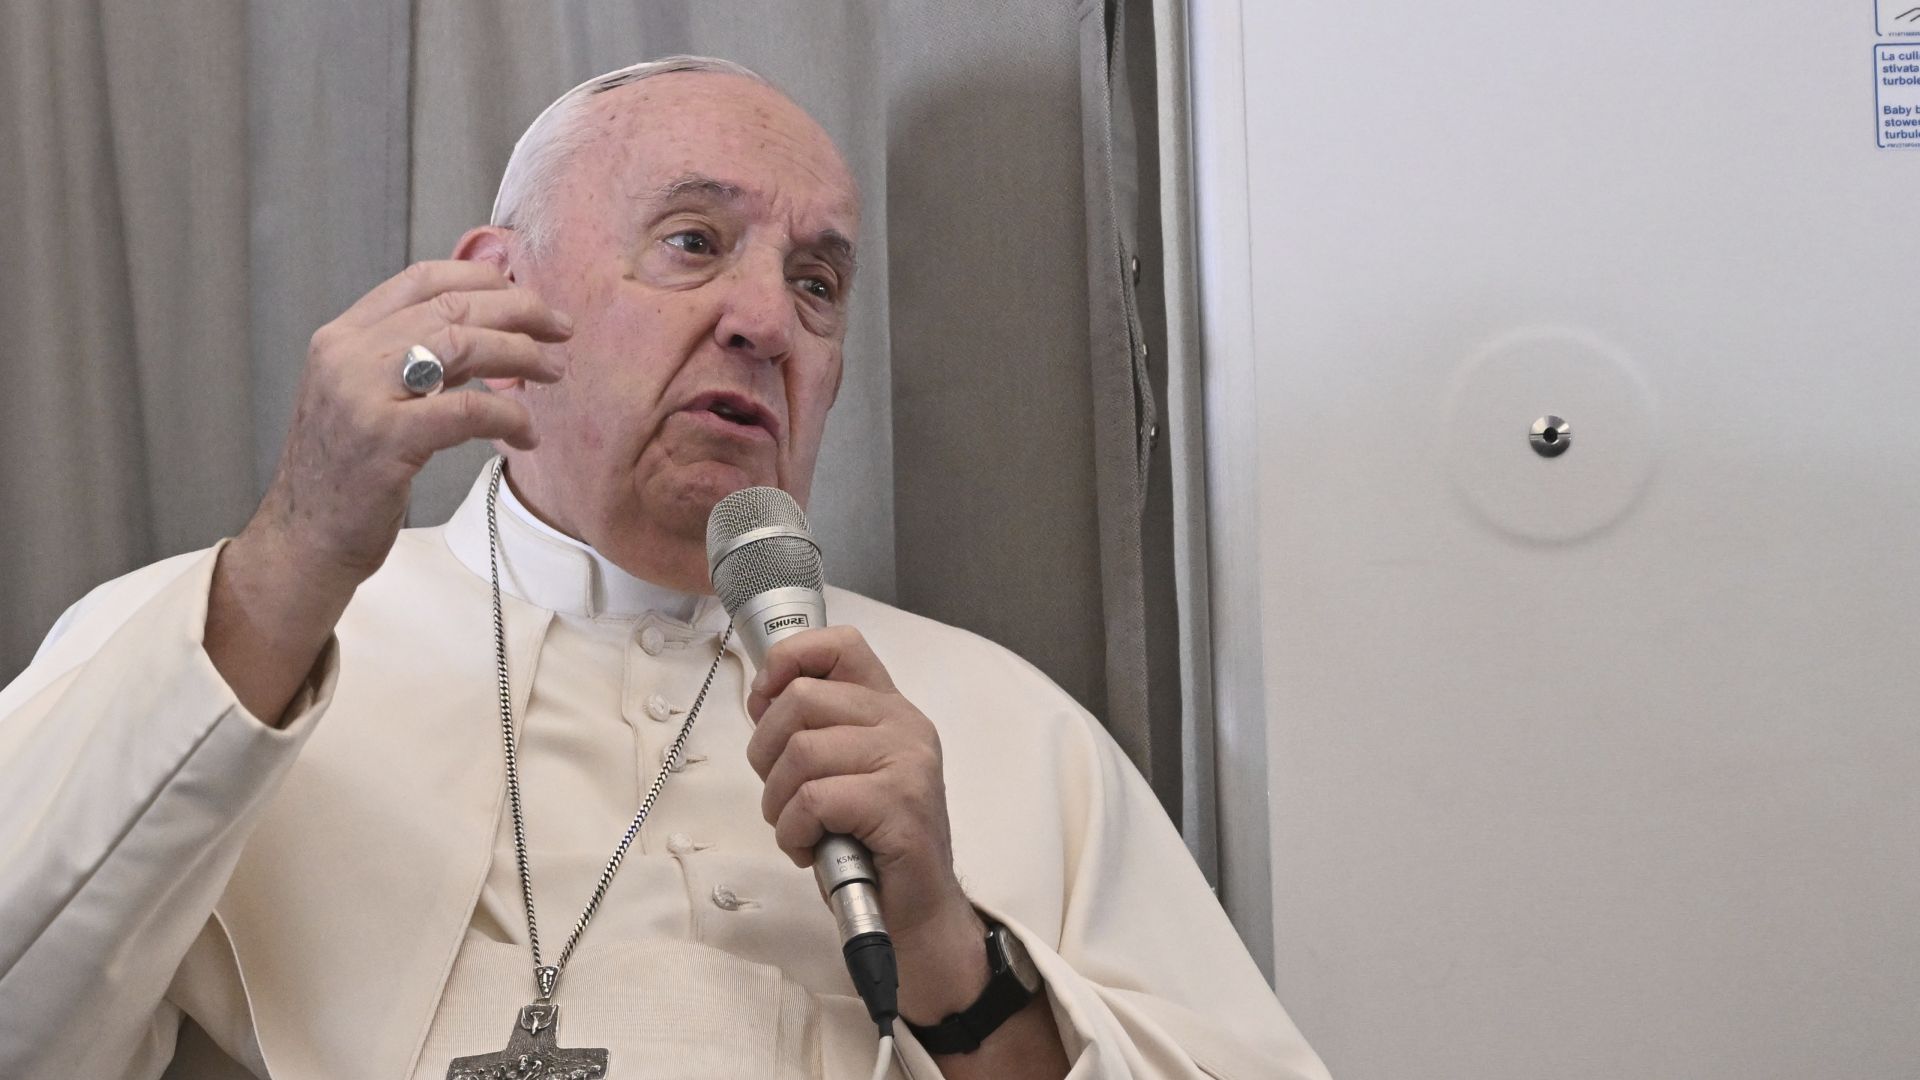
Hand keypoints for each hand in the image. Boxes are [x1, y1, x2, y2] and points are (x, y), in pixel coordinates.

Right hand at [205, 260, 570, 723]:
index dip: (484, 278)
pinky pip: (469, 409)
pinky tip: (527, 433)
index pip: (422, 278)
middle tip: (562, 330)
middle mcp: (347, 354)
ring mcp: (362, 394)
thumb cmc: (348, 473)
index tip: (527, 295)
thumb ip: (410, 357)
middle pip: (453, 306)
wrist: (305, 539)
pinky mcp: (386, 439)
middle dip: (520, 312)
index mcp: (342, 336)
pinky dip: (510, 415)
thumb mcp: (366, 397)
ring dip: (523, 354)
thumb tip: (484, 325)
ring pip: (464, 344)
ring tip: (556, 372)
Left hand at [745, 626, 990, 1019]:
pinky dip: (794, 832)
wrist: (917, 914)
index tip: (765, 701)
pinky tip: (811, 850)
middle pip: (802, 699)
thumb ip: (813, 729)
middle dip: (767, 752)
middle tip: (783, 795)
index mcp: (891, 709)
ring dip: (779, 803)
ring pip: (801, 752)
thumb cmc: (871, 846)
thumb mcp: (842, 772)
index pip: (841, 645)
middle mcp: (905, 725)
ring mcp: (907, 762)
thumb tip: (761, 696)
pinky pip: (813, 799)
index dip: (789, 660)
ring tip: (800, 829)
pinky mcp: (899, 804)